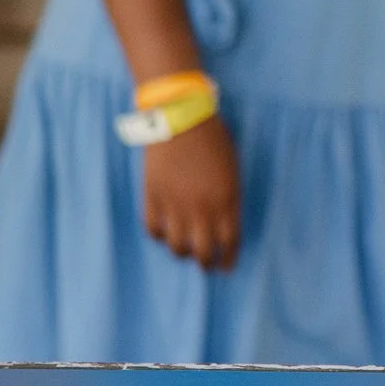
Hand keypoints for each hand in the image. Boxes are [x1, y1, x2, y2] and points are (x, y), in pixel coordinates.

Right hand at [142, 115, 240, 269]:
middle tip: (206, 266)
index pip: (229, 242)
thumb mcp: (232, 170)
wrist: (181, 117)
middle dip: (206, 264)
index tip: (226, 267)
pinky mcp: (152, 197)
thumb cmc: (213, 139)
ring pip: (177, 246)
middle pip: (203, 252)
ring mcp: (175, 204)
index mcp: (227, 200)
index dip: (228, 259)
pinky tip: (164, 233)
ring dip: (182, 253)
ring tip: (184, 251)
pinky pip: (153, 229)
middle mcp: (202, 208)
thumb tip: (224, 224)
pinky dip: (159, 236)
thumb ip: (229, 199)